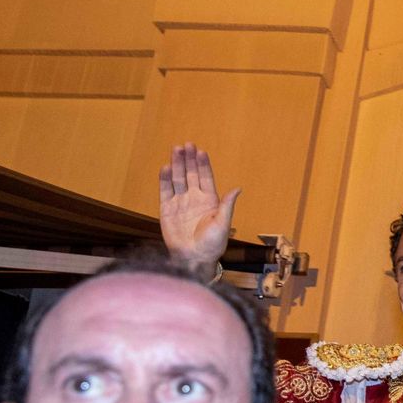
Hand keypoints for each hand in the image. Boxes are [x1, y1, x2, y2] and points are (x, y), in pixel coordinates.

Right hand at [158, 142, 238, 271]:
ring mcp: (180, 202)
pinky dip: (165, 180)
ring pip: (178, 179)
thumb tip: (238, 189)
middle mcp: (194, 198)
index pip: (206, 177)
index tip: (200, 151)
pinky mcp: (167, 209)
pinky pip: (165, 191)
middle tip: (186, 144)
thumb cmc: (212, 244)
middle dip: (189, 159)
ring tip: (176, 150)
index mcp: (210, 200)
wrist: (194, 258)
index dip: (203, 164)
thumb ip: (227, 206)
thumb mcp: (223, 224)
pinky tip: (165, 167)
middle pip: (191, 174)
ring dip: (177, 165)